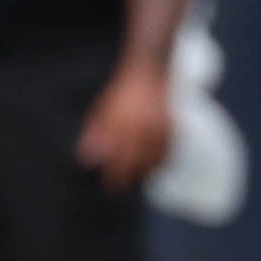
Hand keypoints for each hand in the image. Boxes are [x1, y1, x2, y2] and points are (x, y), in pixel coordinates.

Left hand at [76, 57, 174, 193]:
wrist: (148, 70)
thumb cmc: (119, 93)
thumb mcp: (100, 111)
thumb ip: (95, 135)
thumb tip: (88, 161)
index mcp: (123, 124)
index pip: (119, 159)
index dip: (115, 178)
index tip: (110, 189)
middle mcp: (144, 128)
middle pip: (138, 164)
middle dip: (129, 179)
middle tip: (121, 190)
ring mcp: (160, 127)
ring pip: (155, 160)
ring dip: (146, 173)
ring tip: (136, 180)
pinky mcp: (172, 126)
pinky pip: (168, 151)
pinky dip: (161, 162)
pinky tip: (154, 167)